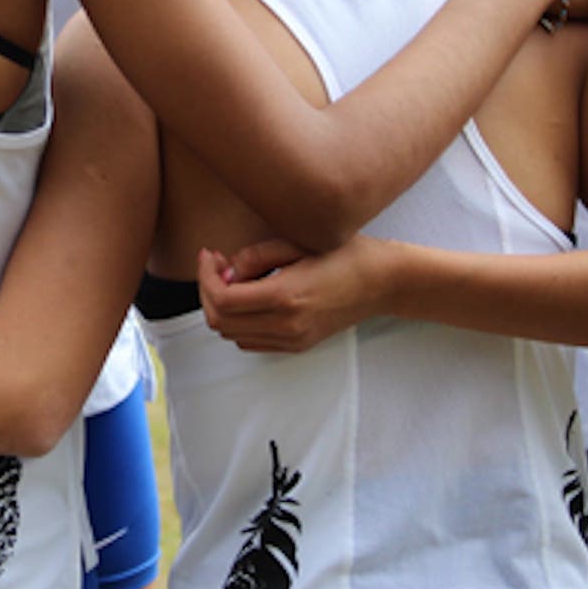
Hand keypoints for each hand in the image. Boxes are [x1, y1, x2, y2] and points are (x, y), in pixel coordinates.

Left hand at [199, 237, 389, 352]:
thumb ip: (256, 256)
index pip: (222, 299)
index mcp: (285, 296)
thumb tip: (226, 272)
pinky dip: (238, 322)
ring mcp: (292, 340)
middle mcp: (286, 324)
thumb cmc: (343, 254)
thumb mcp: (297, 243)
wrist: (381, 283)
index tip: (209, 255)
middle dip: (207, 291)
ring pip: (232, 334)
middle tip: (216, 265)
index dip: (205, 276)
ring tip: (233, 280)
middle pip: (220, 321)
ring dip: (222, 308)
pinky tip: (249, 298)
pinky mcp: (297, 346)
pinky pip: (251, 342)